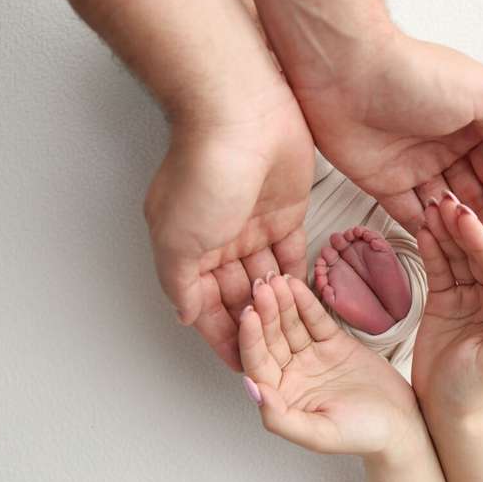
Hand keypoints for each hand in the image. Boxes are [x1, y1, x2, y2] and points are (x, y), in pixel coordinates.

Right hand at [144, 83, 314, 369]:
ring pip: (265, 278)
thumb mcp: (178, 239)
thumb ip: (180, 283)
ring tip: (293, 332)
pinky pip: (292, 254)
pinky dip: (297, 277)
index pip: (204, 305)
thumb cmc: (204, 169)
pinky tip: (305, 300)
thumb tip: (184, 315)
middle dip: (252, 324)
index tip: (240, 365)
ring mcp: (254, 227)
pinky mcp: (286, 212)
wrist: (242, 116)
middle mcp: (219, 241)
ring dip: (275, 304)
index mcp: (188, 248)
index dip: (220, 336)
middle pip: (236, 296)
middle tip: (274, 353)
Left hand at [238, 274, 419, 455]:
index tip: (249, 314)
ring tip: (276, 279)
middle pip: (271, 338)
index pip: (257, 362)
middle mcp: (290, 373)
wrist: (402, 423)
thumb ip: (281, 418)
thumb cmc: (362, 435)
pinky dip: (305, 301)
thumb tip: (252, 390)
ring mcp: (310, 355)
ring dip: (282, 302)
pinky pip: (315, 318)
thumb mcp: (319, 435)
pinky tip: (295, 284)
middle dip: (265, 312)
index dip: (251, 338)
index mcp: (281, 396)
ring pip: (290, 324)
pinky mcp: (332, 341)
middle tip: (261, 287)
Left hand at [294, 31, 482, 252]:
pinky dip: (425, 232)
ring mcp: (414, 165)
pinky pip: (407, 213)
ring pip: (443, 209)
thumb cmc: (416, 75)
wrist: (348, 73)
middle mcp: (445, 146)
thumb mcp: (481, 94)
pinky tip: (441, 253)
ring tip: (474, 263)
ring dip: (459, 234)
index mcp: (472, 125)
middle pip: (473, 196)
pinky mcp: (382, 181)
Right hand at [412, 191, 482, 418]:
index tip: (464, 217)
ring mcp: (466, 293)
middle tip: (444, 200)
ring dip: (444, 230)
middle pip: (476, 251)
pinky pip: (437, 266)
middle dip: (461, 226)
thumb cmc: (473, 389)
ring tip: (430, 205)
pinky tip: (422, 228)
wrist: (443, 407)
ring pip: (456, 254)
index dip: (481, 238)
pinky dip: (430, 247)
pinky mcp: (443, 296)